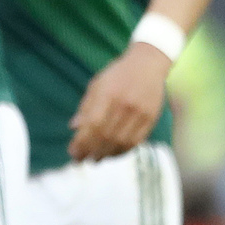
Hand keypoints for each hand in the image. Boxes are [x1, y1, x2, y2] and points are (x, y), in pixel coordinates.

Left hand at [69, 42, 170, 161]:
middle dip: (91, 151)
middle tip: (80, 160)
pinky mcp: (151, 119)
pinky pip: (136, 141)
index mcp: (108, 94)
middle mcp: (125, 105)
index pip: (93, 124)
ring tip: (95, 159)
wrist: (147, 65)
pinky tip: (113, 154)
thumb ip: (85, 107)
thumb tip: (73, 128)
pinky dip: (123, 151)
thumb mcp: (96, 85)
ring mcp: (140, 113)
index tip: (72, 152)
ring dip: (106, 154)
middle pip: (106, 136)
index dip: (82, 142)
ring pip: (122, 141)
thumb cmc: (117, 75)